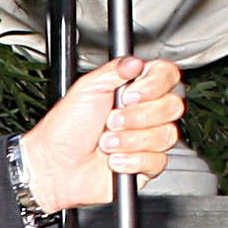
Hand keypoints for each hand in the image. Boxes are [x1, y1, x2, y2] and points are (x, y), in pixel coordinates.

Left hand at [14, 55, 184, 211]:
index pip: (167, 76)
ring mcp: (147, 138)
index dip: (154, 86)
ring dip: (131, 140)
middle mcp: (144, 112)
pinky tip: (114, 160)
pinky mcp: (146, 165)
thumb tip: (135, 61)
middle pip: (172, 106)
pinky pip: (158, 160)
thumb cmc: (65, 128)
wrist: (56, 166)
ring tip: (106, 143)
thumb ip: (114, 70)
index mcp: (133, 89)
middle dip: (138, 116)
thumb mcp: (86, 89)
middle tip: (111, 121)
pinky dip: (132, 160)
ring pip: (166, 134)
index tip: (129, 95)